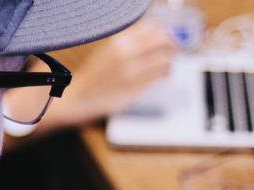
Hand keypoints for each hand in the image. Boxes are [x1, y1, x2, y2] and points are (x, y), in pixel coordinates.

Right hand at [7, 20, 177, 130]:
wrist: (80, 96)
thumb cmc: (97, 72)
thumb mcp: (110, 49)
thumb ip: (132, 40)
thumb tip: (157, 31)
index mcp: (118, 41)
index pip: (152, 28)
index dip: (163, 32)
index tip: (166, 35)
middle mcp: (126, 55)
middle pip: (163, 43)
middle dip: (171, 45)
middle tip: (172, 48)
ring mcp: (132, 73)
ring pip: (165, 60)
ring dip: (169, 60)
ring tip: (165, 62)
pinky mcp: (136, 89)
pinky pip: (161, 77)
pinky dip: (165, 73)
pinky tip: (162, 74)